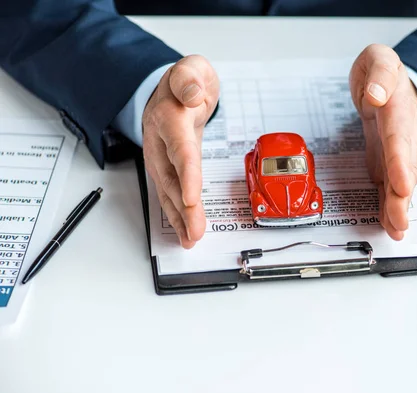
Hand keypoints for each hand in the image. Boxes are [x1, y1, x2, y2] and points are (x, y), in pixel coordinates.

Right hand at [143, 55, 218, 247]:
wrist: (171, 90)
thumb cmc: (186, 81)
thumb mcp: (191, 68)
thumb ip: (190, 77)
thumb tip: (192, 94)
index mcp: (170, 117)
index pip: (180, 149)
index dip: (186, 174)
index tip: (191, 197)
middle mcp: (161, 141)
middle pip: (172, 177)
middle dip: (183, 208)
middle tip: (196, 232)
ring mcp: (160, 156)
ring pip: (169, 190)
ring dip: (180, 217)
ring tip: (191, 240)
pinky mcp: (166, 167)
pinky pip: (170, 193)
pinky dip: (177, 214)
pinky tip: (185, 232)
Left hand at [350, 44, 416, 240]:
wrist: (391, 83)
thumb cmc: (382, 73)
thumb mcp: (379, 59)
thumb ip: (380, 73)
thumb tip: (376, 93)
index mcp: (398, 109)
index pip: (400, 137)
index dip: (400, 163)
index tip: (402, 185)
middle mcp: (402, 134)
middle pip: (405, 167)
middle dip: (402, 196)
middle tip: (399, 221)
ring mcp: (397, 150)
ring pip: (399, 180)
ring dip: (397, 206)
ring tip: (396, 230)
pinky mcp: (388, 160)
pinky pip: (389, 184)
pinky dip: (389, 203)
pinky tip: (387, 223)